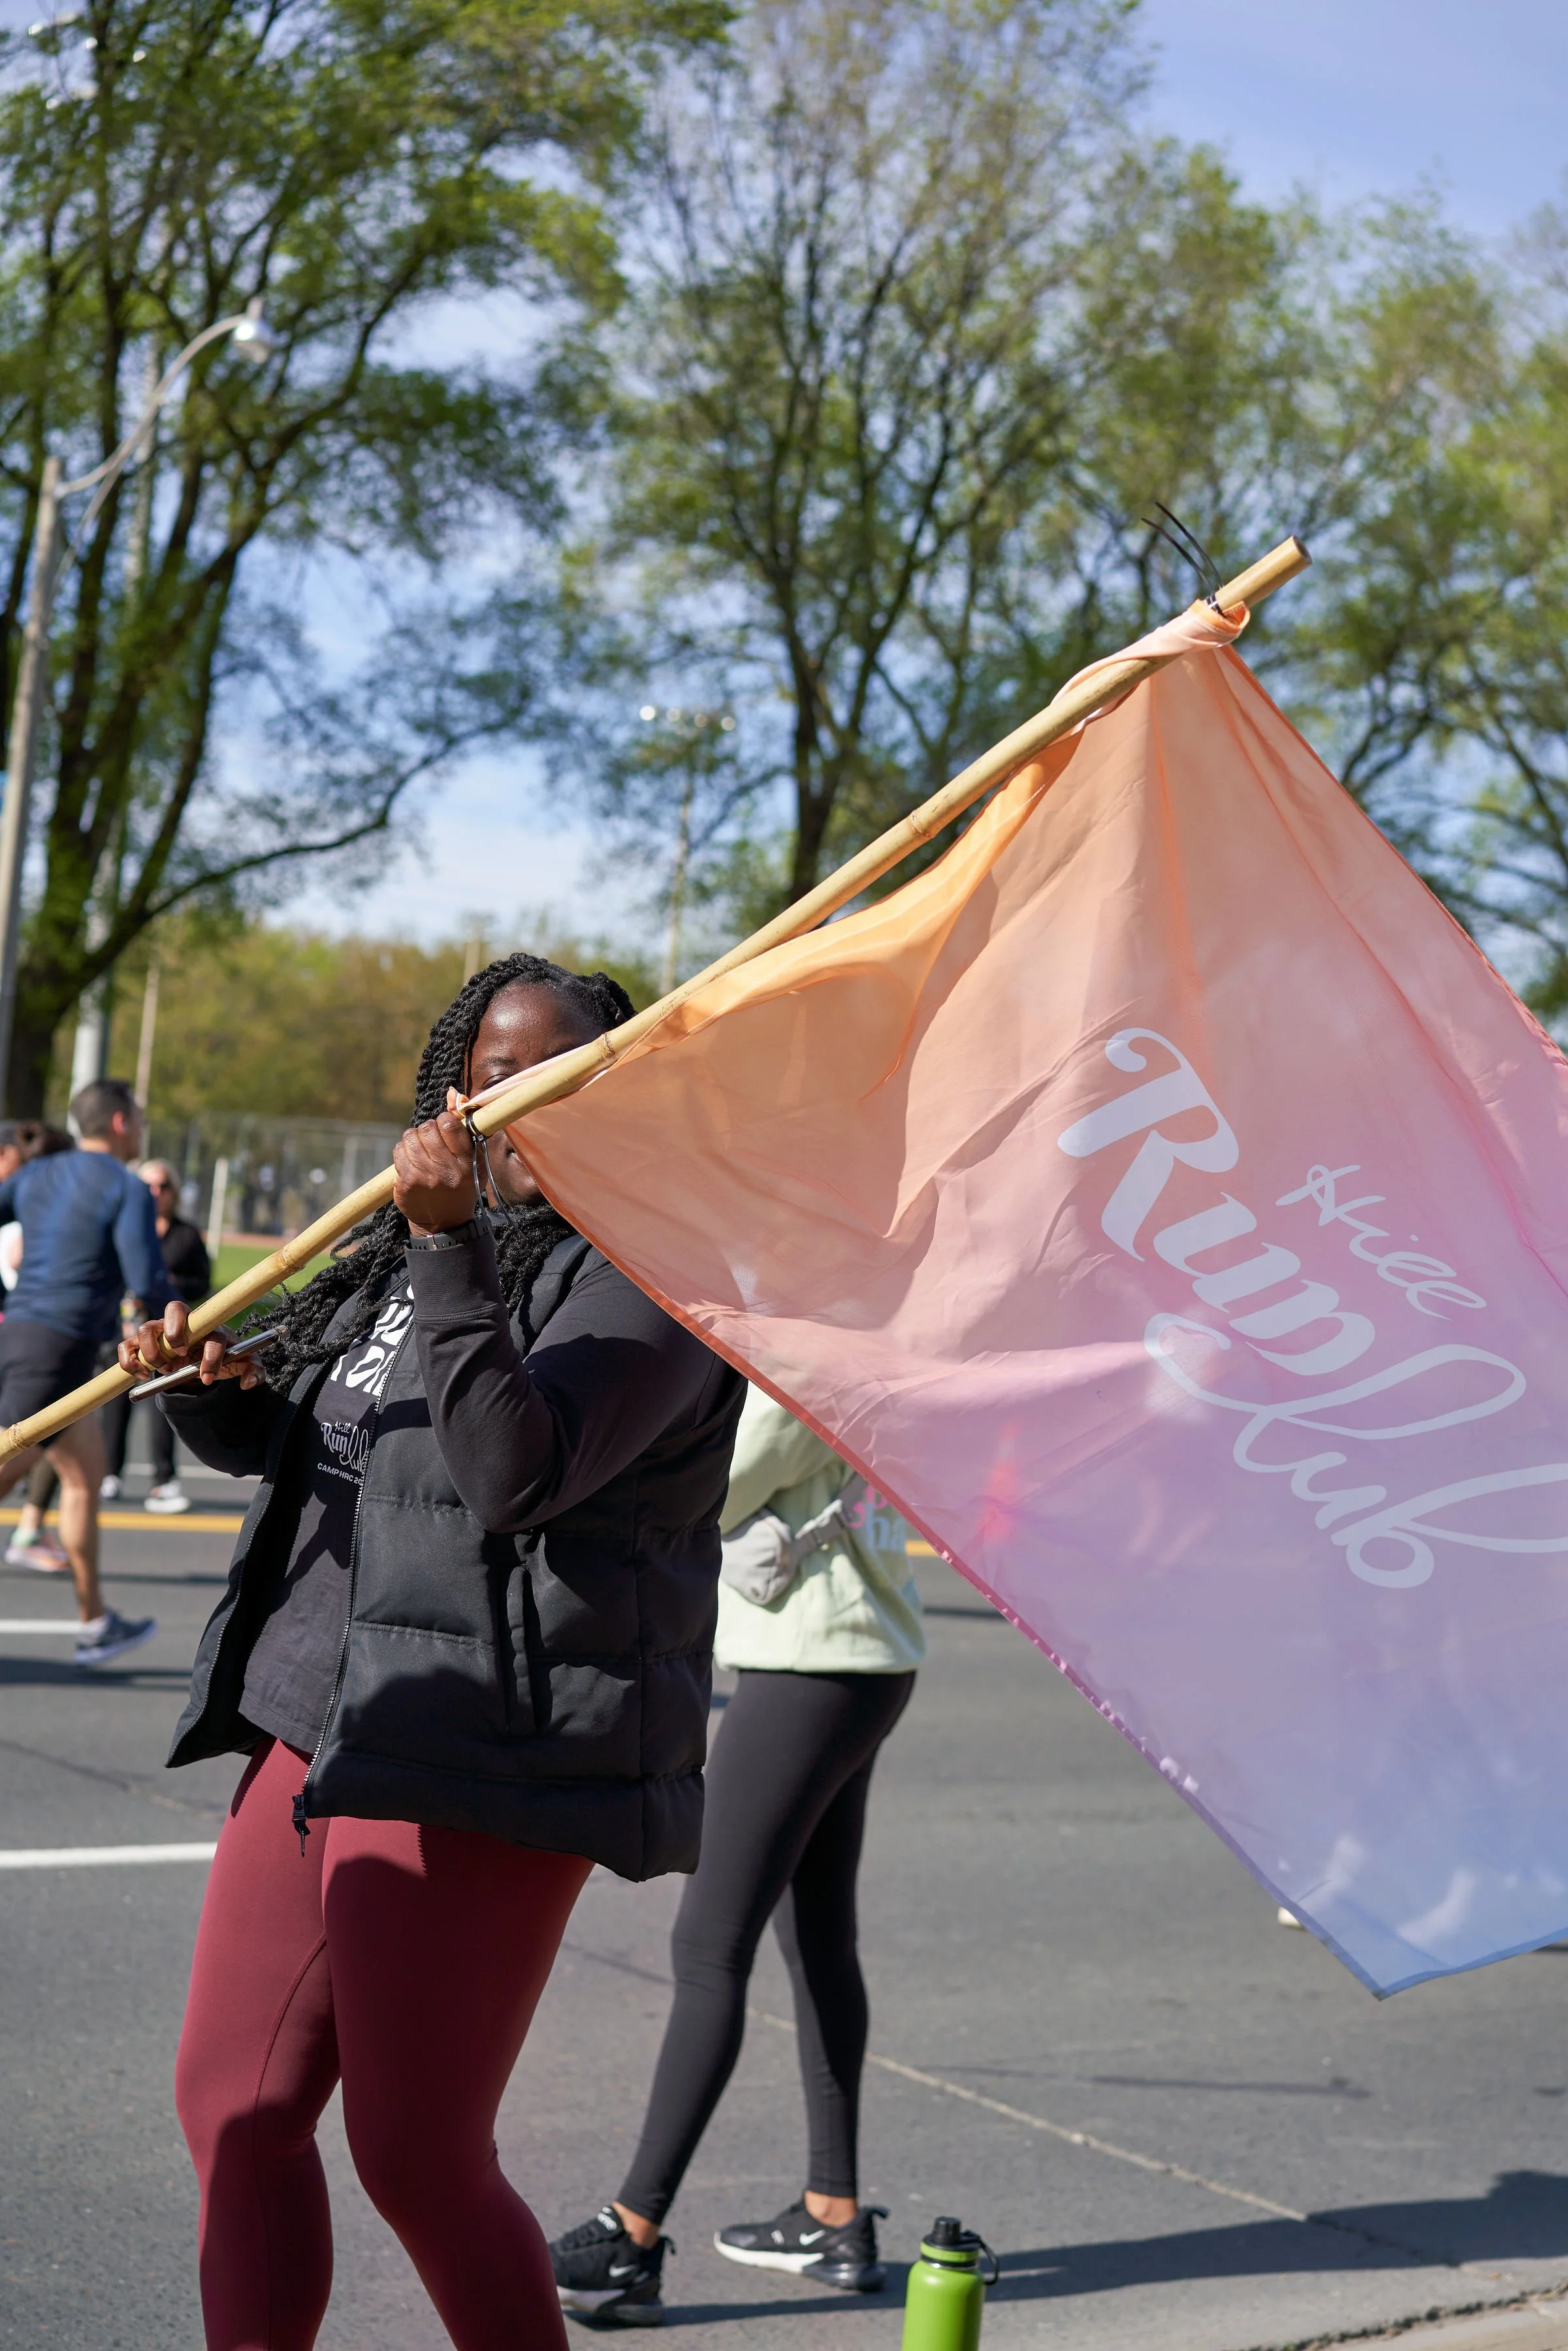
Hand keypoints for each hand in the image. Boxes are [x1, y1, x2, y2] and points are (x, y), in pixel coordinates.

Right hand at [118, 1300, 260, 1387]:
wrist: (201, 1360)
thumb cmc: (222, 1356)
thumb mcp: (241, 1363)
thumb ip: (253, 1370)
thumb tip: (249, 1383)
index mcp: (210, 1327)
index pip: (211, 1331)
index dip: (211, 1353)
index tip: (208, 1376)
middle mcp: (184, 1323)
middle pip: (174, 1307)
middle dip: (176, 1331)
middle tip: (182, 1355)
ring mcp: (161, 1330)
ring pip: (147, 1328)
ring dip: (153, 1353)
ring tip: (166, 1369)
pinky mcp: (143, 1343)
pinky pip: (127, 1345)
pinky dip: (130, 1361)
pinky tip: (142, 1375)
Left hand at [393, 1110, 478, 1235]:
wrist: (444, 1224)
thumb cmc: (461, 1187)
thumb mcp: (475, 1162)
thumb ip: (465, 1128)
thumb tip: (452, 1092)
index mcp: (466, 1163)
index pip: (450, 1125)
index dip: (444, 1120)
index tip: (444, 1127)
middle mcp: (445, 1170)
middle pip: (427, 1129)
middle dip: (427, 1129)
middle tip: (431, 1139)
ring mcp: (423, 1177)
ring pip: (410, 1138)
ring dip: (414, 1139)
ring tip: (420, 1150)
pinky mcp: (406, 1182)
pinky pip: (398, 1152)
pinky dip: (403, 1151)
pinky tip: (411, 1160)